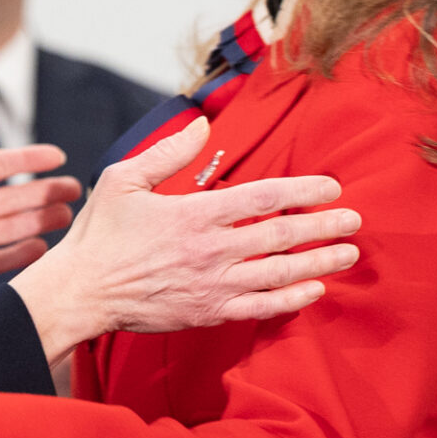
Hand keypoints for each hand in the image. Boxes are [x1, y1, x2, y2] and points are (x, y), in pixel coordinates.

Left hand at [0, 107, 80, 300]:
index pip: (2, 164)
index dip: (30, 158)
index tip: (57, 155)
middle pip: (16, 196)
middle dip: (46, 192)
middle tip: (74, 188)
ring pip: (15, 225)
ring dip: (42, 220)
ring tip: (69, 215)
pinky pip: (1, 258)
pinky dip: (24, 254)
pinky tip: (46, 247)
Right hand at [9, 116, 360, 365]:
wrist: (82, 292)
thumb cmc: (101, 234)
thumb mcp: (123, 178)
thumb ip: (167, 151)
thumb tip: (203, 125)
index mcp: (195, 213)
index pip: (264, 197)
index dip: (303, 189)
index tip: (331, 186)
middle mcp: (212, 250)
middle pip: (282, 235)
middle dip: (324, 226)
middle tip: (355, 220)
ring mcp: (213, 285)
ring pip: (280, 273)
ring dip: (319, 262)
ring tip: (348, 253)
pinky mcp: (209, 312)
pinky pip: (262, 308)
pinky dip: (292, 300)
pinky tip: (315, 291)